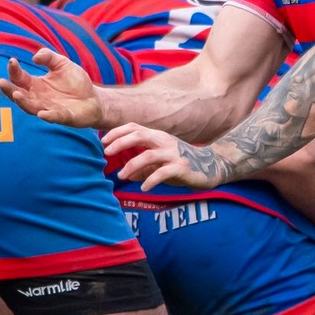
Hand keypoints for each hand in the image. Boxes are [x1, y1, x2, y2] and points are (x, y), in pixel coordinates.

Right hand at [1, 49, 103, 127]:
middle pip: (19, 95)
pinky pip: (53, 117)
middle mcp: (38, 98)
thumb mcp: (61, 63)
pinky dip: (47, 116)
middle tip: (1, 82)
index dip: (14, 70)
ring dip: (23, 102)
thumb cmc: (75, 81)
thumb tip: (35, 57)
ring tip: (16, 94)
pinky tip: (42, 113)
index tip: (12, 61)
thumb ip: (48, 57)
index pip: (19, 78)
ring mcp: (49, 109)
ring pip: (32, 107)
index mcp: (35, 85)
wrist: (94, 98)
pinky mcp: (63, 117)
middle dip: (9, 90)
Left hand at [103, 123, 224, 190]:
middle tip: (106, 153)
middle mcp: (164, 141)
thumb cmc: (182, 164)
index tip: (103, 141)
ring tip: (121, 176)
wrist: (210, 167)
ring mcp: (173, 154)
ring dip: (131, 165)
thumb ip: (144, 167)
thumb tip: (127, 175)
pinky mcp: (181, 167)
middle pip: (139, 135)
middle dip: (120, 142)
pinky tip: (143, 187)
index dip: (117, 132)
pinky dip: (150, 180)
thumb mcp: (160, 163)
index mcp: (158, 137)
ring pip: (148, 155)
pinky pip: (162, 173)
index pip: (134, 127)